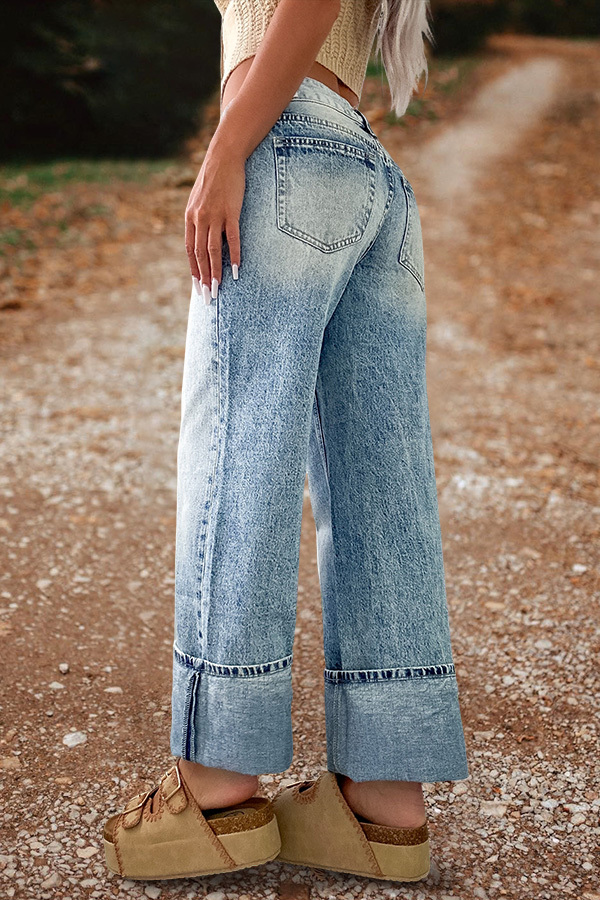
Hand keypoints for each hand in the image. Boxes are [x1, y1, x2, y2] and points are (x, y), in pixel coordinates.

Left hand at [185, 138, 244, 302]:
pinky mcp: (231, 211)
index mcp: (190, 217)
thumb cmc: (214, 179)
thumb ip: (199, 219)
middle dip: (203, 278)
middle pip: (200, 255)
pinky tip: (235, 270)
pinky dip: (234, 255)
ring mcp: (215, 215)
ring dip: (216, 272)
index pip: (189, 250)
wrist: (224, 156)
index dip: (194, 270)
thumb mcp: (199, 199)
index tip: (198, 286)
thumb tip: (201, 238)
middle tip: (208, 296)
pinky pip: (232, 238)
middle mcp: (199, 218)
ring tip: (219, 289)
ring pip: (213, 250)